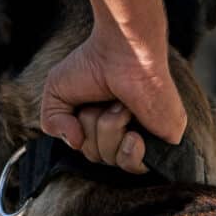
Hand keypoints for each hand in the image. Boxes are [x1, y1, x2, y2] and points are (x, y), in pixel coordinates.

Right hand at [39, 22, 186, 171]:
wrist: (123, 49)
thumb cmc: (92, 63)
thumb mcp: (55, 93)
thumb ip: (52, 124)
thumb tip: (76, 144)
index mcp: (103, 123)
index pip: (86, 150)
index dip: (80, 134)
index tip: (85, 107)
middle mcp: (124, 130)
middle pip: (96, 156)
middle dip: (92, 129)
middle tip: (104, 101)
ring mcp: (145, 137)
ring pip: (113, 160)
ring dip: (109, 131)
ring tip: (120, 106)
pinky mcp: (163, 140)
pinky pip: (137, 166)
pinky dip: (129, 151)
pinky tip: (133, 132)